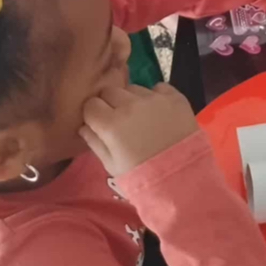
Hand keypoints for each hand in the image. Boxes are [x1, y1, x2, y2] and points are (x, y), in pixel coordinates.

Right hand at [80, 82, 197, 178]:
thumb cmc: (141, 175)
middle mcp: (131, 105)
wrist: (181, 177)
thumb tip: (84, 126)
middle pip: (110, 91)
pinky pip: (158, 87)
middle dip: (110, 103)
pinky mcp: (175, 97)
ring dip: (132, 99)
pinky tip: (159, 113)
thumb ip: (95, 142)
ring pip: (133, 88)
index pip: (91, 104)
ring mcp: (154, 99)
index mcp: (111, 124)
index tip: (99, 122)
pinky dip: (156, 96)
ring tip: (141, 118)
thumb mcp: (112, 165)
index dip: (93, 114)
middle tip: (119, 120)